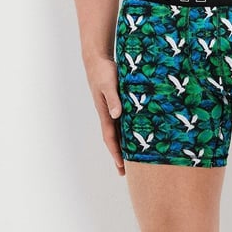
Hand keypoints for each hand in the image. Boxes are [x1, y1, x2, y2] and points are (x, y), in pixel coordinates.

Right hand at [85, 56, 124, 175]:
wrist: (97, 59)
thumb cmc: (103, 70)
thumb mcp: (109, 84)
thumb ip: (113, 99)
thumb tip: (116, 115)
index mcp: (105, 112)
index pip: (110, 137)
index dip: (116, 152)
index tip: (121, 166)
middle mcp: (108, 113)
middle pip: (113, 139)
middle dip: (118, 155)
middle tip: (124, 172)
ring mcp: (111, 108)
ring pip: (117, 131)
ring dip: (122, 145)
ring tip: (131, 159)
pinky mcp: (116, 101)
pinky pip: (122, 121)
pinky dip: (126, 131)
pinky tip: (134, 134)